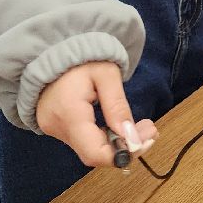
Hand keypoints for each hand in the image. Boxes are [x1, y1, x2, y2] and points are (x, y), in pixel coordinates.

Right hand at [35, 61, 157, 167]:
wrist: (53, 48)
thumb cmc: (82, 55)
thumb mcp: (107, 74)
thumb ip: (117, 106)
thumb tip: (131, 138)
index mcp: (69, 113)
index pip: (95, 153)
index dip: (123, 154)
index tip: (146, 141)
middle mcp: (57, 126)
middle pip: (94, 153)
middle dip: (125, 146)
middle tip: (149, 130)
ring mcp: (52, 128)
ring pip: (89, 148)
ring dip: (116, 142)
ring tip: (140, 127)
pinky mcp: (55, 126)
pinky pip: (82, 140)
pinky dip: (103, 137)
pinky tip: (118, 126)